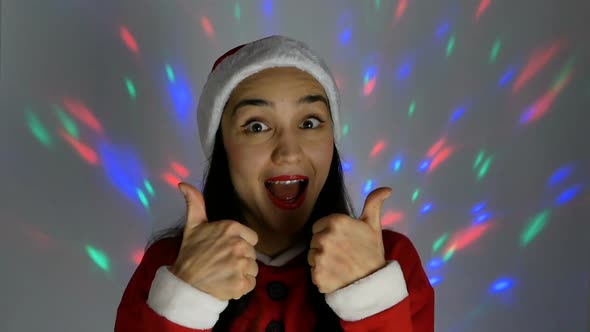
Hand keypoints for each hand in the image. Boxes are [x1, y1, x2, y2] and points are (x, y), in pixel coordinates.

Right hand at [170, 182, 259, 300]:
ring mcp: (240, 264)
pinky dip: (241, 287)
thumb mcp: (192, 225)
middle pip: (252, 254)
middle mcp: (239, 244)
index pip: (251, 238)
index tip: (225, 251)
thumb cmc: (190, 254)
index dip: (240, 245)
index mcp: (231, 228)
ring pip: (253, 269)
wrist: (184, 283)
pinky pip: (251, 283)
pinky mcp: (241, 283)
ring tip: (224, 274)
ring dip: (242, 273)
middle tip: (222, 263)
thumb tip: (183, 184)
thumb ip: (194, 203)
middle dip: (240, 260)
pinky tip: (227, 284)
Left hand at [308, 187, 391, 293]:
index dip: (328, 234)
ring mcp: (320, 257)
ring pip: (312, 257)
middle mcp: (324, 237)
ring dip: (322, 261)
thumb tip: (387, 188)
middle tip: (341, 254)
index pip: (318, 226)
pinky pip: (313, 273)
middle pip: (314, 241)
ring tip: (338, 265)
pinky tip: (335, 276)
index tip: (341, 242)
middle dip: (324, 247)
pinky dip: (322, 276)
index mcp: (335, 221)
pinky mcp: (317, 275)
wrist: (374, 282)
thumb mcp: (373, 225)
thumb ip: (373, 203)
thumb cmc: (372, 251)